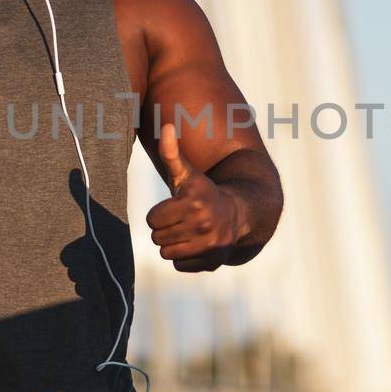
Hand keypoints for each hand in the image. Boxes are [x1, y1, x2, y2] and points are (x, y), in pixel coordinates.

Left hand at [145, 122, 249, 272]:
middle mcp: (204, 224)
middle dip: (166, 229)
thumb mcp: (187, 173)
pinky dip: (185, 258)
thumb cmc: (203, 192)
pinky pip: (179, 265)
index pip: (152, 219)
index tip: (175, 207)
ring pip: (167, 253)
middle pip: (158, 238)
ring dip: (173, 244)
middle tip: (182, 220)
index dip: (160, 213)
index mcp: (194, 201)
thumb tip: (166, 126)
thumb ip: (171, 153)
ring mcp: (210, 245)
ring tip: (188, 232)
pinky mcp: (212, 262)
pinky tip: (197, 244)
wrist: (239, 213)